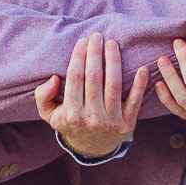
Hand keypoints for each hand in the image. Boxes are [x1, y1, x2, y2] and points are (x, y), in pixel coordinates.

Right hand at [34, 32, 146, 158]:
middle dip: (95, 54)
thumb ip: (42, 96)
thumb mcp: (49, 114)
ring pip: (114, 85)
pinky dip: (140, 84)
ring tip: (112, 44)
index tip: (82, 42)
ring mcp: (111, 121)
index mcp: (71, 114)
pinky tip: (142, 68)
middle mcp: (91, 118)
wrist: (93, 149)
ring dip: (114, 61)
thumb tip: (54, 78)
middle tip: (97, 36)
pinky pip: (135, 101)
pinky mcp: (128, 123)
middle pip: (94, 79)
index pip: (75, 79)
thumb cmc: (70, 123)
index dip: (79, 57)